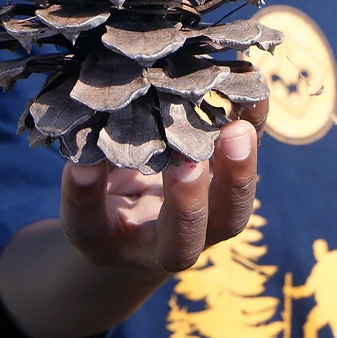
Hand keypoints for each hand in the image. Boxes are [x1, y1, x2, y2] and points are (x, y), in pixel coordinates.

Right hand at [60, 101, 266, 274]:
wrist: (138, 226)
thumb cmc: (101, 192)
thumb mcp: (87, 177)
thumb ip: (89, 151)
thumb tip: (93, 100)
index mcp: (107, 239)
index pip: (91, 225)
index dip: (85, 197)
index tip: (80, 165)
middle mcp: (159, 243)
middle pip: (181, 241)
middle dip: (186, 202)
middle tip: (187, 162)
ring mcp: (204, 225)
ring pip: (229, 215)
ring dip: (238, 173)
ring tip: (237, 131)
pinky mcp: (230, 192)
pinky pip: (249, 168)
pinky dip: (255, 131)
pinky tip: (255, 94)